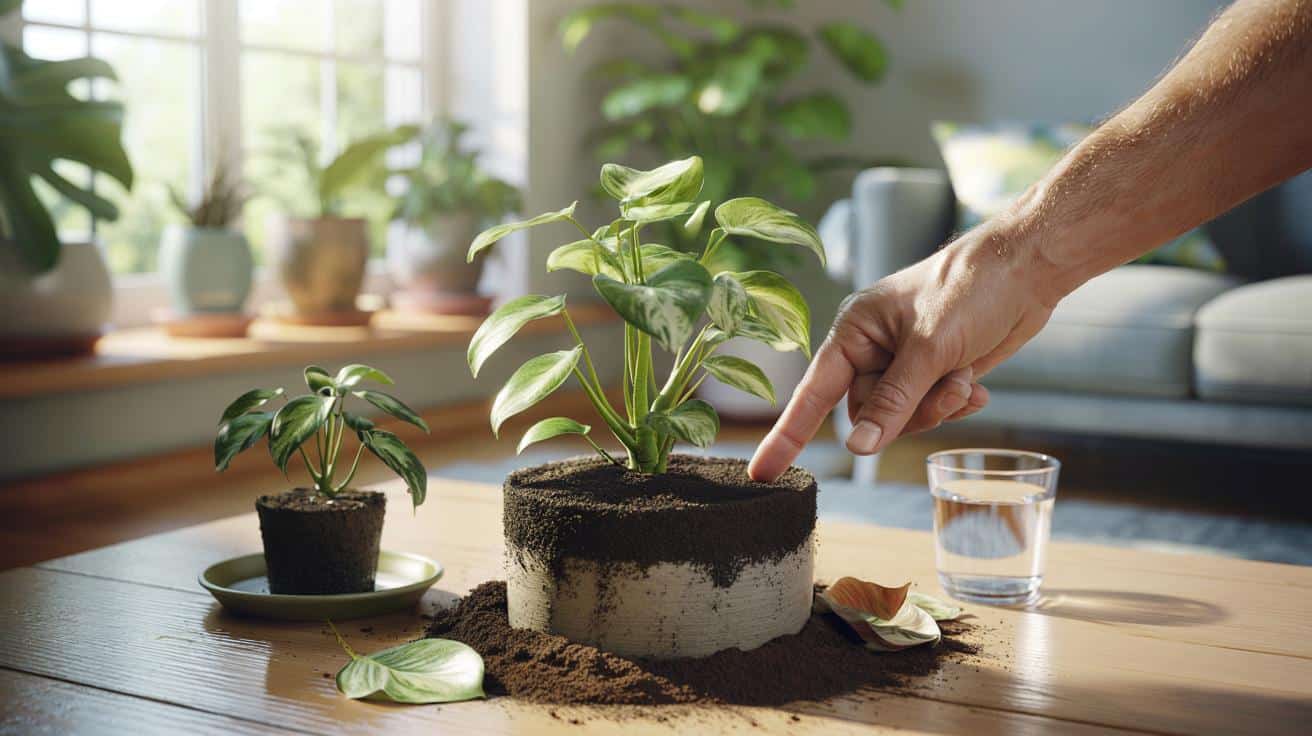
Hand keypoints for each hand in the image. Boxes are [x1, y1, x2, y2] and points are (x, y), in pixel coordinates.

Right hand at [748, 226, 1057, 481]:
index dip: (787, 435)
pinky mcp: (934, 370)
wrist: (1029, 269)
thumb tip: (859, 447)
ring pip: (902, 417)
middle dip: (908, 412)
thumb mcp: (929, 350)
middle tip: (945, 388)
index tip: (762, 473)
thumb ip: (893, 402)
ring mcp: (904, 361)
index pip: (813, 392)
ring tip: (964, 379)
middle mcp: (872, 347)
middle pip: (868, 414)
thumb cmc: (972, 290)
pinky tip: (976, 385)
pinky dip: (953, 403)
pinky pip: (929, 409)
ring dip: (937, 407)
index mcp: (854, 331)